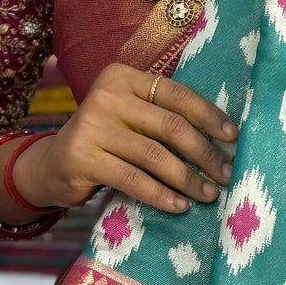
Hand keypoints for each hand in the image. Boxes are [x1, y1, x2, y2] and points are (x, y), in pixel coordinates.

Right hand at [11, 63, 234, 216]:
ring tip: (208, 194)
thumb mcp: (132, 119)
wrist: (52, 166)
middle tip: (225, 174)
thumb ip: (164, 118)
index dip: (209, 116)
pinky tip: (179, 206)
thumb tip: (223, 140)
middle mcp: (106, 96)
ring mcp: (91, 126)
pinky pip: (132, 179)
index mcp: (124, 78)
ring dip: (187, 178)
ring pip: (154, 155)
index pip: (177, 94)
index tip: (233, 138)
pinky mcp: (81, 158)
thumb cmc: (107, 142)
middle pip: (170, 125)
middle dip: (204, 153)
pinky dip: (160, 194)